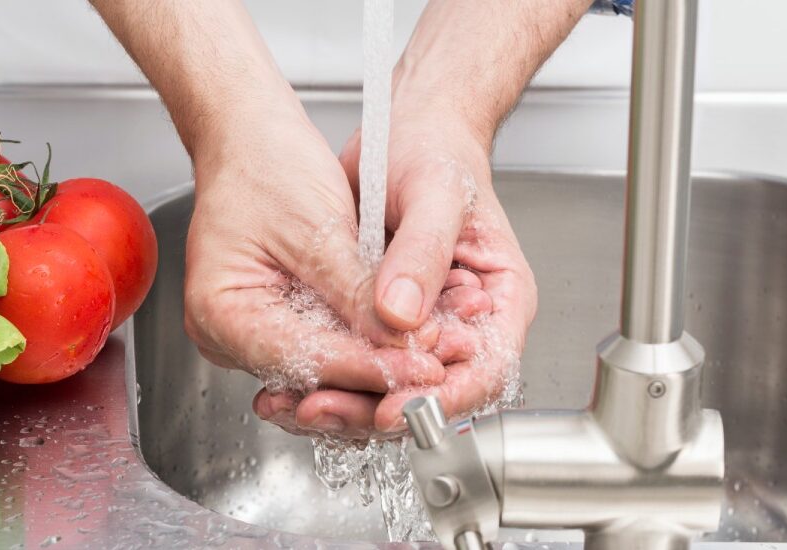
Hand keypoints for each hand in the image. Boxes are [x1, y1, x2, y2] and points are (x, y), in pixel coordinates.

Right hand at [184, 111, 448, 438]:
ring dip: (378, 362)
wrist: (252, 135)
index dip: (367, 366)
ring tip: (436, 353)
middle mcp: (228, 333)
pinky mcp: (277, 322)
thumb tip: (397, 337)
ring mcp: (251, 331)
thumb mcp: (318, 227)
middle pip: (310, 376)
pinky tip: (408, 340)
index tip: (421, 366)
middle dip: (378, 372)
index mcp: (219, 311)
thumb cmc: (265, 165)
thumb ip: (355, 290)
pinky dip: (365, 343)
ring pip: (322, 368)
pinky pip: (323, 345)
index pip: (301, 359)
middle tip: (438, 365)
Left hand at [255, 110, 538, 433]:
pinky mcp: (376, 322)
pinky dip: (325, 376)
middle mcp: (461, 324)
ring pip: (389, 388)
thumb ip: (423, 253)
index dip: (439, 399)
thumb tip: (401, 315)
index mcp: (498, 302)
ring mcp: (418, 328)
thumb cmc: (437, 151)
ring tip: (293, 403)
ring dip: (342, 401)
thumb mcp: (436, 195)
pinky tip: (288, 380)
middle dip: (374, 409)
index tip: (392, 407)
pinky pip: (357, 364)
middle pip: (429, 394)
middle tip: (322, 410)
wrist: (402, 132)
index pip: (483, 372)